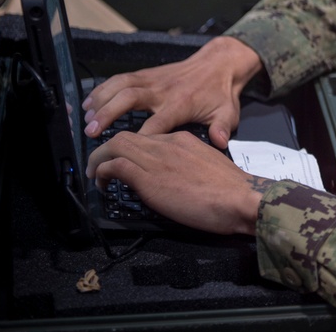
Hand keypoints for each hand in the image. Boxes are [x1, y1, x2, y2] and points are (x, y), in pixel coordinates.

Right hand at [81, 36, 262, 148]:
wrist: (220, 63)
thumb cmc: (221, 92)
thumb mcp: (228, 112)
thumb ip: (223, 128)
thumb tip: (219, 141)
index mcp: (181, 103)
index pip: (156, 123)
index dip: (140, 137)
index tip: (124, 151)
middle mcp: (163, 90)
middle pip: (130, 98)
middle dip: (109, 113)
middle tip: (91, 131)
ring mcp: (153, 79)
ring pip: (121, 85)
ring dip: (101, 99)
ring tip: (85, 117)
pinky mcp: (148, 73)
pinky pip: (121, 78)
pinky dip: (103, 88)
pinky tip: (90, 101)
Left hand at [86, 130, 267, 234]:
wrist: (240, 197)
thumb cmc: (231, 190)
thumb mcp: (207, 167)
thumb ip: (187, 165)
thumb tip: (174, 178)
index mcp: (182, 139)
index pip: (147, 137)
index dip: (132, 149)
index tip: (127, 162)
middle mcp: (167, 143)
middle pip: (125, 136)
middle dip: (106, 149)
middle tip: (99, 166)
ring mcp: (157, 158)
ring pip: (115, 145)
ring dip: (98, 160)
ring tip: (95, 175)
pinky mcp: (148, 177)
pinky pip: (115, 166)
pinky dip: (103, 172)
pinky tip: (102, 185)